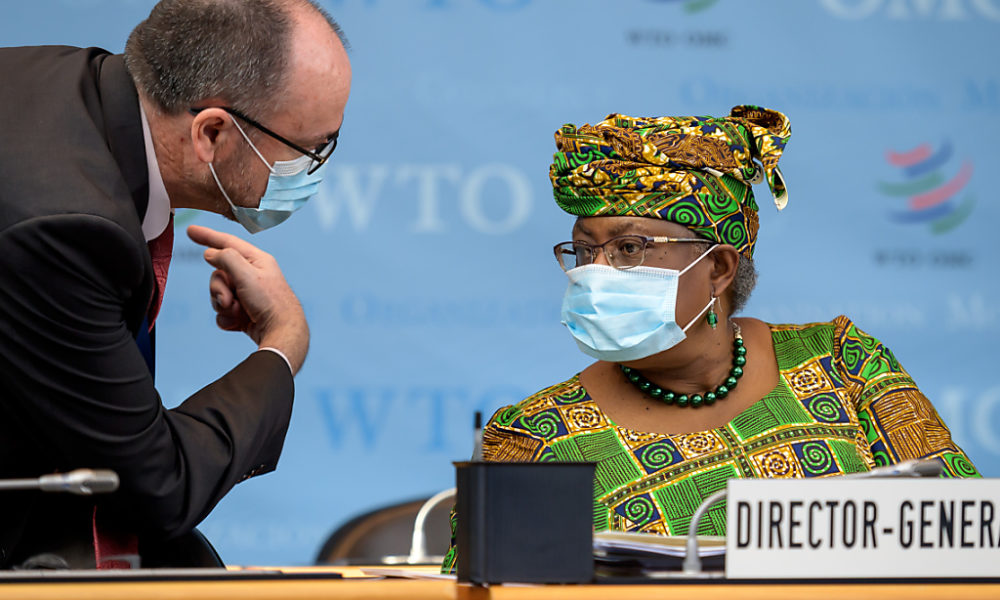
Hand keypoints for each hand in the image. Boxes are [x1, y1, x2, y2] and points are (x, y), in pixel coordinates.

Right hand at [187, 225, 308, 373]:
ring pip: (218, 295)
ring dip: (223, 305)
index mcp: (256, 260)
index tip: (191, 231)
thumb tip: (211, 253)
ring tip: (238, 312)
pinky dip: (227, 318)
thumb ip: (227, 259)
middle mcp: (251, 275)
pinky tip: (239, 322)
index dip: (208, 236)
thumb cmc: (270, 301)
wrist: (281, 333)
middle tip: (229, 300)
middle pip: (218, 274)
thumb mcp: (247, 274)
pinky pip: (223, 312)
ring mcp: (247, 295)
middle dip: (218, 289)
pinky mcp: (244, 312)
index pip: (227, 243)